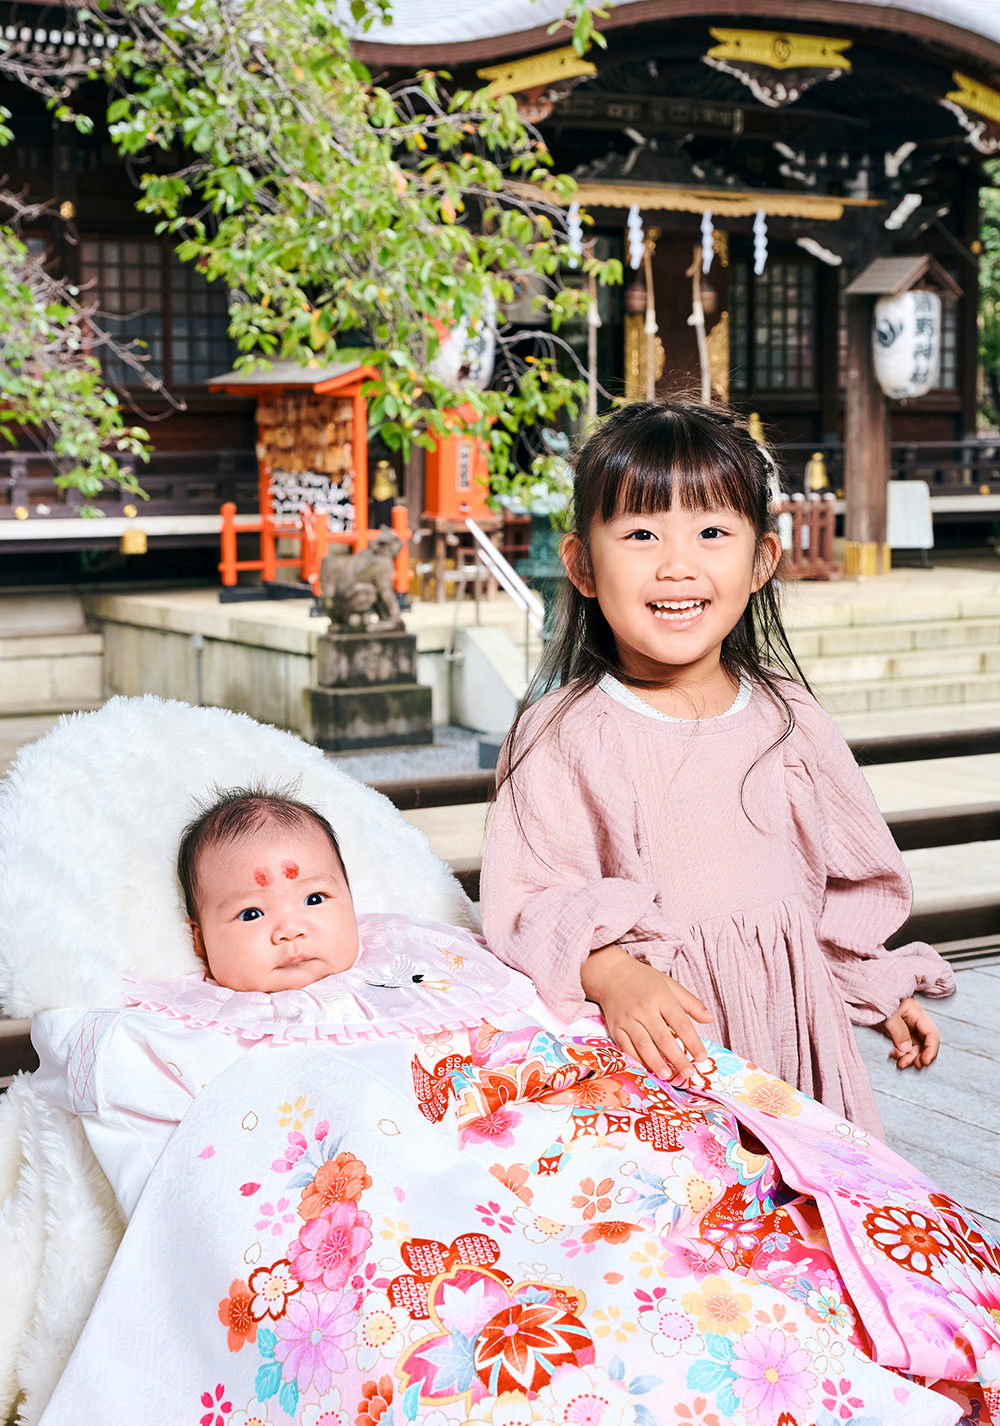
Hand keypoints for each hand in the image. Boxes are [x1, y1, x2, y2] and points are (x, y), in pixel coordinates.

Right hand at [581, 944, 713, 1081]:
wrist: (611, 974)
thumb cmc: (644, 980)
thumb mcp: (670, 985)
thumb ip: (691, 1003)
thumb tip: (710, 1019)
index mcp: (661, 997)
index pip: (681, 1023)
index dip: (693, 1042)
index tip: (702, 1058)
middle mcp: (644, 1009)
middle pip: (663, 1037)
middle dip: (677, 1058)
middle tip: (688, 1073)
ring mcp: (628, 1019)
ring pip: (643, 1044)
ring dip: (655, 1062)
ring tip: (667, 1075)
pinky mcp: (615, 1026)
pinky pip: (625, 1046)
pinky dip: (636, 1059)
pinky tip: (646, 1069)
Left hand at [879, 996, 940, 1068]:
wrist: (858, 993)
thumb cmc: (874, 997)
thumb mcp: (887, 1013)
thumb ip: (898, 1030)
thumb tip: (906, 1049)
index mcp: (916, 1011)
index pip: (931, 1033)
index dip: (931, 1048)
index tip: (924, 1061)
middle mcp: (913, 1020)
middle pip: (924, 1042)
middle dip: (919, 1055)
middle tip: (911, 1064)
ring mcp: (904, 1026)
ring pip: (914, 1047)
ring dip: (909, 1057)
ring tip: (900, 1063)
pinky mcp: (895, 1031)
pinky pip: (903, 1046)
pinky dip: (900, 1054)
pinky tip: (894, 1056)